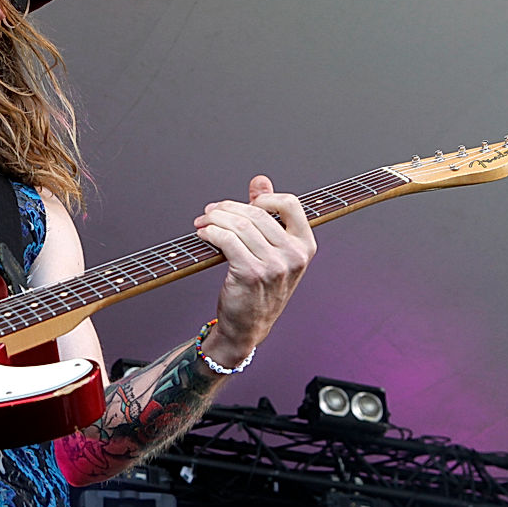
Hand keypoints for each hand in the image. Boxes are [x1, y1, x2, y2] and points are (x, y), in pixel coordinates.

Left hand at [192, 175, 316, 366]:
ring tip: (202, 222)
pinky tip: (203, 234)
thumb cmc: (259, 287)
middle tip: (209, 211)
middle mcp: (294, 255)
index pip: (290, 203)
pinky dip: (210, 232)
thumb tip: (260, 180)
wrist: (248, 326)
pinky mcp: (251, 274)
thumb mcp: (272, 251)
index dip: (264, 198)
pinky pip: (227, 240)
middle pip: (256, 213)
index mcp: (305, 246)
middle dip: (227, 208)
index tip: (244, 205)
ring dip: (214, 218)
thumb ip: (268, 215)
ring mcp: (274, 266)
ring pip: (240, 225)